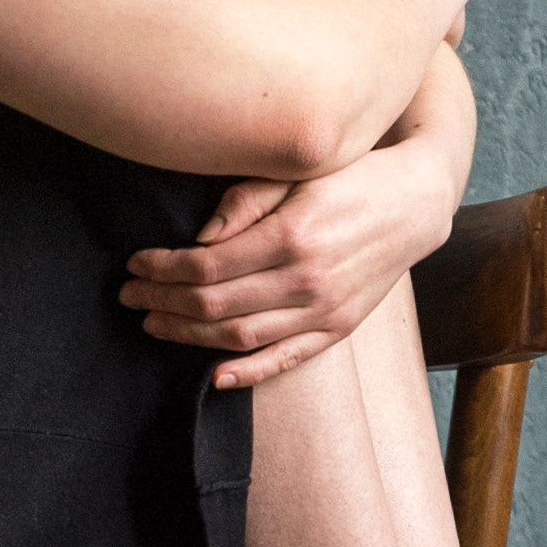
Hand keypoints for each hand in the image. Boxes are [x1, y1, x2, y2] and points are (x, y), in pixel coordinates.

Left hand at [119, 139, 466, 392]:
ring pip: (240, 337)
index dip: (162, 268)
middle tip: (130, 295)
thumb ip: (246, 200)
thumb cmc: (350, 177)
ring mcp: (324, 310)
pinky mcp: (338, 328)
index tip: (134, 263)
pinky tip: (213, 376)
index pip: (206, 265)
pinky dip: (248, 373)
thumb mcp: (299, 170)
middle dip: (163, 301)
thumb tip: (199, 239)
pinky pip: (286, 359)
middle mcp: (307, 280)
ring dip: (188, 335)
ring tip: (154, 323)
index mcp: (291, 235)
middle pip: (214, 304)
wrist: (416, 203)